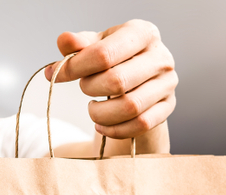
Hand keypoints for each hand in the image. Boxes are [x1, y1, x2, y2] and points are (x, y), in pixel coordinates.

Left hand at [47, 20, 175, 146]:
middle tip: (84, 88)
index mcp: (142, 33)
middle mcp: (161, 57)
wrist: (142, 79)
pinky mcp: (168, 107)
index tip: (57, 74)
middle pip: (117, 81)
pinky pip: (140, 124)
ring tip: (92, 109)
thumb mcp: (97, 45)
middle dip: (90, 89)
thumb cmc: (117, 58)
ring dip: (101, 113)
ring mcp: (167, 84)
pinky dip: (115, 130)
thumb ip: (79, 44)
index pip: (104, 54)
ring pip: (130, 107)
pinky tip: (101, 125)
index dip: (75, 67)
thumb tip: (64, 42)